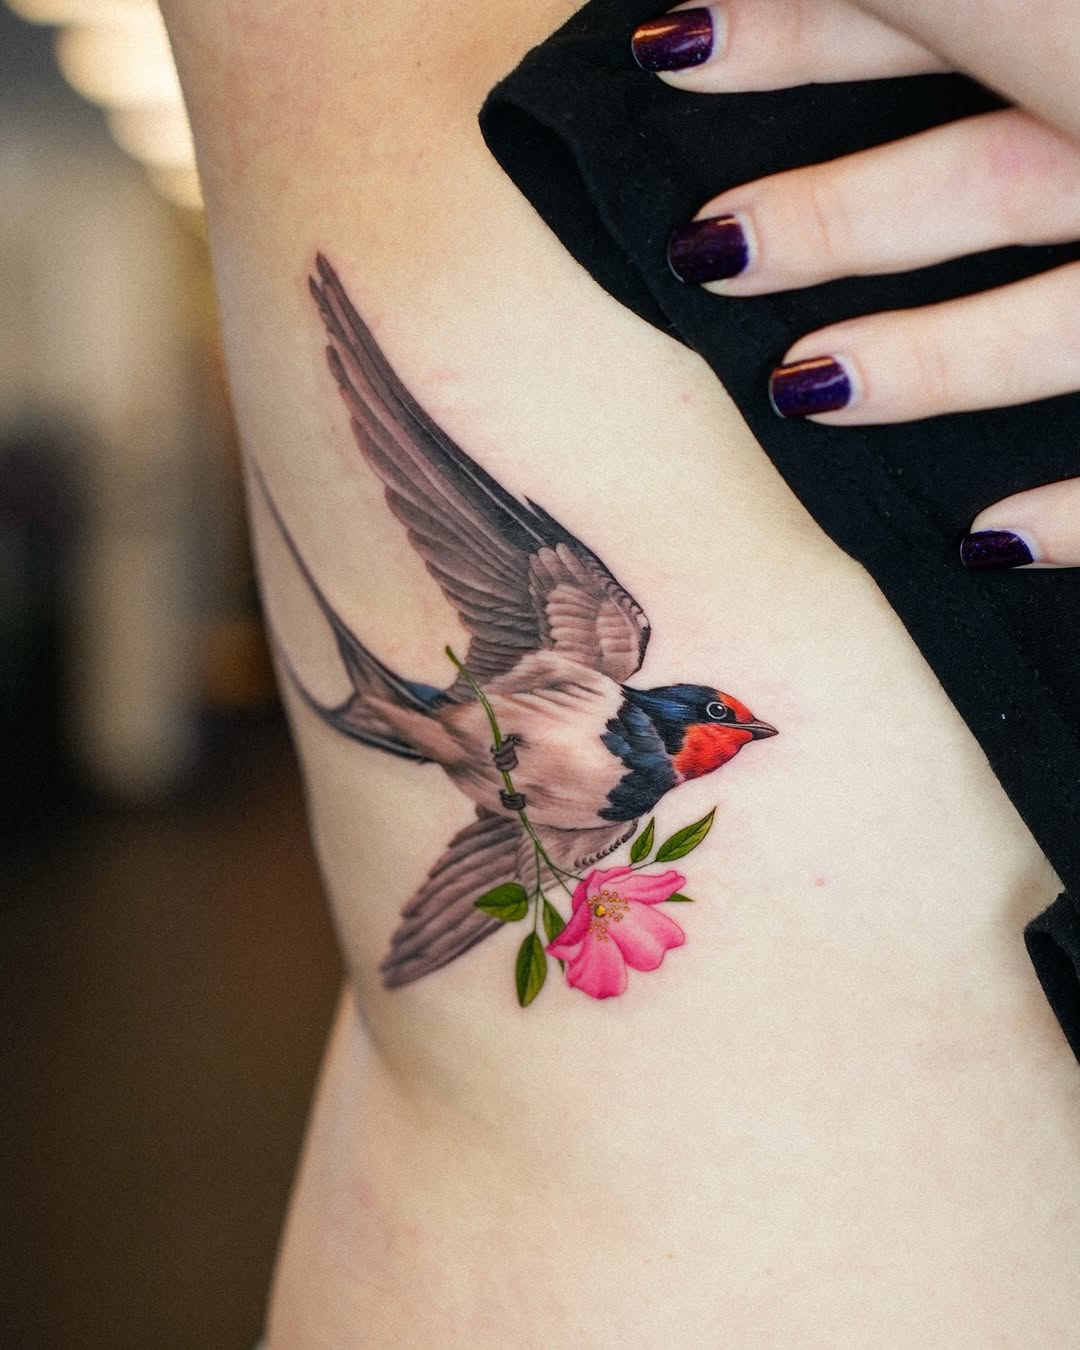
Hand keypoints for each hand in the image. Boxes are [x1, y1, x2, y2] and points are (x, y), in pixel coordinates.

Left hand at [631, 0, 1079, 568]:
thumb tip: (775, 7)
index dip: (801, 37)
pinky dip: (1072, 516)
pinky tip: (978, 543)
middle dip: (840, 215)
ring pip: (1065, 327)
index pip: (952, 21)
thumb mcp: (1063, 25)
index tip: (663, 48)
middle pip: (992, 183)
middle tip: (701, 249)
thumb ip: (960, 9)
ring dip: (929, 364)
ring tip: (796, 387)